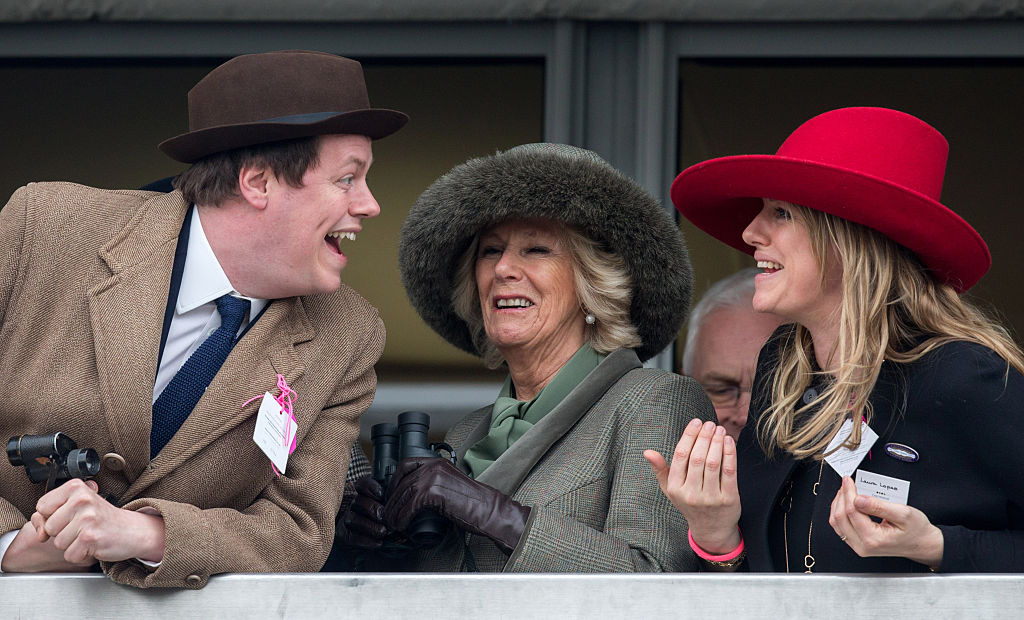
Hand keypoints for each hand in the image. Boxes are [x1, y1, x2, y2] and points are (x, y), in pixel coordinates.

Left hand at [31, 479, 165, 564]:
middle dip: (63, 532)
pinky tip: (92, 544)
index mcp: (76, 487)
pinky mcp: (90, 538)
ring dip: (72, 544)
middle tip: (82, 526)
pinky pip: (70, 555)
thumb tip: (39, 533)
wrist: (132, 530)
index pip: (42, 506)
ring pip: (58, 543)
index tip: (69, 516)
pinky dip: (80, 554)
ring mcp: (87, 519)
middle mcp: (82, 500)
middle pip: (49, 527)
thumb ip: (48, 515)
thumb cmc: (102, 519)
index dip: (51, 516)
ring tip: (88, 535)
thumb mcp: (75, 507)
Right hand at [339, 476, 390, 548]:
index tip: (381, 495)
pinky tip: (378, 543)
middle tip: (383, 517)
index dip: (370, 487)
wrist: (364, 545)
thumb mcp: (388, 509)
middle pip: (358, 501)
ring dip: (370, 526)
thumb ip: (392, 502)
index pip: (362, 484)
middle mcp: (354, 505)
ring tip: (383, 531)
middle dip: (372, 508)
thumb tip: (403, 497)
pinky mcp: (344, 536)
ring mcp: (347, 520)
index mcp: (365, 495)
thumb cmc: (382, 522)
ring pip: (353, 518)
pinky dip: (366, 540)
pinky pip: (352, 537)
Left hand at [383, 457, 529, 553]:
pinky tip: (402, 526)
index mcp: (437, 462)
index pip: (405, 465)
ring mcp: (433, 477)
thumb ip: (432, 484)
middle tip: (387, 515)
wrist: (489, 510)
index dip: (394, 481)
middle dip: (391, 501)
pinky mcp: (433, 492)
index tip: (390, 495)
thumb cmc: (473, 503)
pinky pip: (410, 506)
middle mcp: (433, 466)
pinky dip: (403, 518)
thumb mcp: (449, 485)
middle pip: (401, 482)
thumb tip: (412, 498)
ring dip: (394, 512)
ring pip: (403, 495)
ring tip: (392, 524)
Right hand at [644, 418, 741, 553]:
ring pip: (713, 463)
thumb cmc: (690, 503)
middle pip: (697, 458)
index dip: (689, 436)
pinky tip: (729, 441)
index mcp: (675, 488)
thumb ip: (660, 469)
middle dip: (704, 436)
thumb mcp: (671, 489)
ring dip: (717, 442)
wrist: (712, 529)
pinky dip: (730, 454)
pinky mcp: (729, 500)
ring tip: (720, 430)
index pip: (681, 455)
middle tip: (710, 423)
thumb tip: (647, 452)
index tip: (696, 422)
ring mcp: (710, 498)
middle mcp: (691, 494)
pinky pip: (729, 472)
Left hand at [829, 476, 943, 568]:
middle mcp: (862, 546)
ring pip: (837, 523)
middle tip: (846, 483)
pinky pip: (841, 527)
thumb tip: (858, 498)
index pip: (852, 511)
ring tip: (845, 491)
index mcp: (873, 539)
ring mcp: (858, 546)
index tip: (848, 480)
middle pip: (840, 517)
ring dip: (838, 504)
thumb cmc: (916, 530)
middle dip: (842, 497)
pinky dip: (840, 512)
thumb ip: (879, 506)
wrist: (922, 544)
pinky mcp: (857, 543)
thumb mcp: (903, 513)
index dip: (848, 493)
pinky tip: (846, 502)